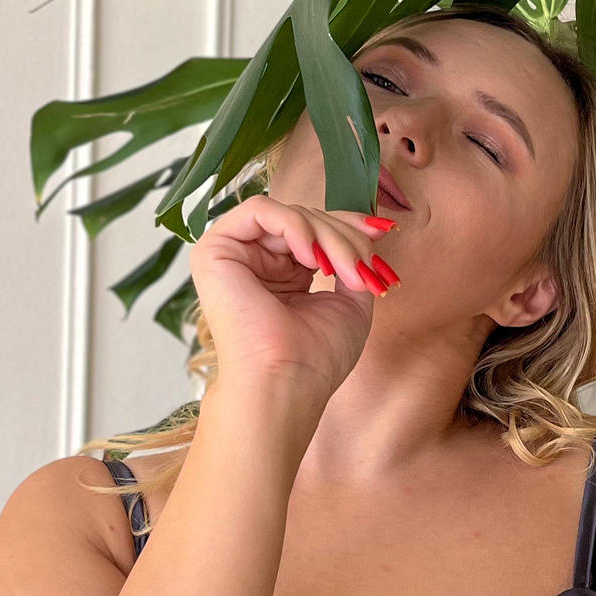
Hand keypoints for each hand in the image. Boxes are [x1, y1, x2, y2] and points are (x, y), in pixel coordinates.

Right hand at [187, 193, 402, 409]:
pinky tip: (310, 256)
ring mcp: (233, 253)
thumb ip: (353, 262)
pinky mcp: (214, 249)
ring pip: (291, 214)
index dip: (349, 226)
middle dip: (344, 237)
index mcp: (281, 271)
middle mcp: (255, 260)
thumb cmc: (316, 357)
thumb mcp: (350, 301)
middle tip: (363, 268)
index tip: (381, 236)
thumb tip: (371, 230)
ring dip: (328, 236)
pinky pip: (261, 210)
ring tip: (344, 271)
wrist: (285, 385)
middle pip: (307, 218)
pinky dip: (295, 225)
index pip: (316, 229)